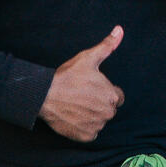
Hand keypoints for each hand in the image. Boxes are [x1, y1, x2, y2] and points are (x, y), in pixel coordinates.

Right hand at [39, 25, 124, 141]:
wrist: (45, 95)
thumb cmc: (67, 76)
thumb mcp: (88, 58)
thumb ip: (107, 46)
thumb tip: (120, 30)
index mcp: (112, 95)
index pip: (117, 97)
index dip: (104, 92)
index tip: (91, 89)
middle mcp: (108, 113)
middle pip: (108, 110)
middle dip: (98, 104)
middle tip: (81, 97)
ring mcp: (97, 125)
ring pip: (99, 121)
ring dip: (91, 116)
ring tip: (76, 106)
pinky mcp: (86, 136)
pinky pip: (90, 133)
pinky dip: (83, 127)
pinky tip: (73, 116)